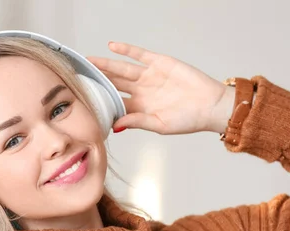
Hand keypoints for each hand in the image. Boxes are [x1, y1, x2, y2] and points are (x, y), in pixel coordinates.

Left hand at [88, 42, 234, 134]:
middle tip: (79, 77)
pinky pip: (139, 55)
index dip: (100, 101)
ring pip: (122, 69)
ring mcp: (149, 77)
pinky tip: (112, 46)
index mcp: (139, 108)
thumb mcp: (160, 125)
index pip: (114, 103)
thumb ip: (138, 121)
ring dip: (106, 65)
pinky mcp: (159, 64)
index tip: (83, 101)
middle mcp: (141, 92)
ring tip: (90, 61)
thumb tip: (116, 124)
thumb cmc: (188, 120)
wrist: (210, 105)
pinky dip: (126, 50)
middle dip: (98, 81)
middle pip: (114, 84)